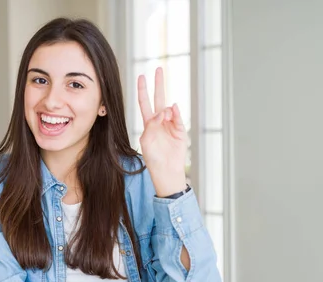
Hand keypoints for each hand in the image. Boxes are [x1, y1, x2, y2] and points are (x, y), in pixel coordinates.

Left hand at [137, 67, 187, 196]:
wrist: (166, 170)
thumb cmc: (153, 158)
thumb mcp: (146, 140)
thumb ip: (152, 124)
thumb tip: (164, 110)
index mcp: (148, 123)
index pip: (144, 102)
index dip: (142, 89)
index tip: (141, 76)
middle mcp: (160, 121)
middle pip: (158, 98)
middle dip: (158, 84)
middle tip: (159, 68)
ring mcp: (171, 124)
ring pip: (168, 109)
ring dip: (165, 110)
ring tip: (164, 118)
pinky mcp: (181, 130)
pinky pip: (178, 117)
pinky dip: (175, 113)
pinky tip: (172, 110)